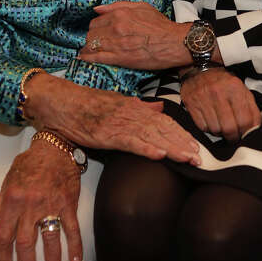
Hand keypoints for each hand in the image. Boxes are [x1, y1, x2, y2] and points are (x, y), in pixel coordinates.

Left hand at [0, 140, 80, 260]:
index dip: (2, 257)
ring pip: (50, 238)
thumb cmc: (29, 164)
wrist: (54, 147)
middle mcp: (30, 205)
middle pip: (25, 242)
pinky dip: (74, 247)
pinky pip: (72, 228)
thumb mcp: (7, 183)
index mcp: (12, 200)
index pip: (3, 235)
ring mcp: (51, 204)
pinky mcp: (68, 203)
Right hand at [26, 74, 199, 165]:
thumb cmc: (85, 103)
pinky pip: (130, 142)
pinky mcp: (106, 134)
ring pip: (151, 136)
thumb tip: (160, 107)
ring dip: (172, 148)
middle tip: (200, 158)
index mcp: (134, 107)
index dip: (181, 134)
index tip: (196, 147)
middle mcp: (130, 114)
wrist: (60, 101)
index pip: (164, 121)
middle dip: (183, 144)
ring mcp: (119, 123)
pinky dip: (145, 148)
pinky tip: (159, 155)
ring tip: (188, 158)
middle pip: (163, 129)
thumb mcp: (116, 101)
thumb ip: (140, 105)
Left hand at [78, 1, 191, 69]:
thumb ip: (118, 5)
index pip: (96, 21)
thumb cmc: (160, 25)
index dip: (95, 27)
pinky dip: (88, 58)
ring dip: (87, 49)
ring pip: (92, 45)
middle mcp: (115, 27)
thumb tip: (97, 9)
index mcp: (120, 14)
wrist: (174, 43)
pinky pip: (98, 58)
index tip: (96, 32)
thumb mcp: (141, 7)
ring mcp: (117, 43)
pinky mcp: (120, 58)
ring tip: (86, 51)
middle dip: (90, 38)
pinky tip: (84, 58)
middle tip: (93, 42)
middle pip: (91, 34)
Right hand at [181, 68, 261, 141]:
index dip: (246, 132)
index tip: (245, 135)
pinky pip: (202, 127)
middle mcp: (218, 92)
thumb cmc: (224, 83)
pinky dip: (208, 128)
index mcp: (235, 87)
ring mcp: (203, 97)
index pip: (244, 120)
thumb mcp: (242, 90)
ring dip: (220, 132)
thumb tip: (255, 128)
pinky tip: (211, 121)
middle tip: (233, 136)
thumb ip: (251, 109)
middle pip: (229, 128)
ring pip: (215, 129)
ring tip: (221, 125)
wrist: (200, 70)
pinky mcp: (191, 103)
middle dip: (233, 137)